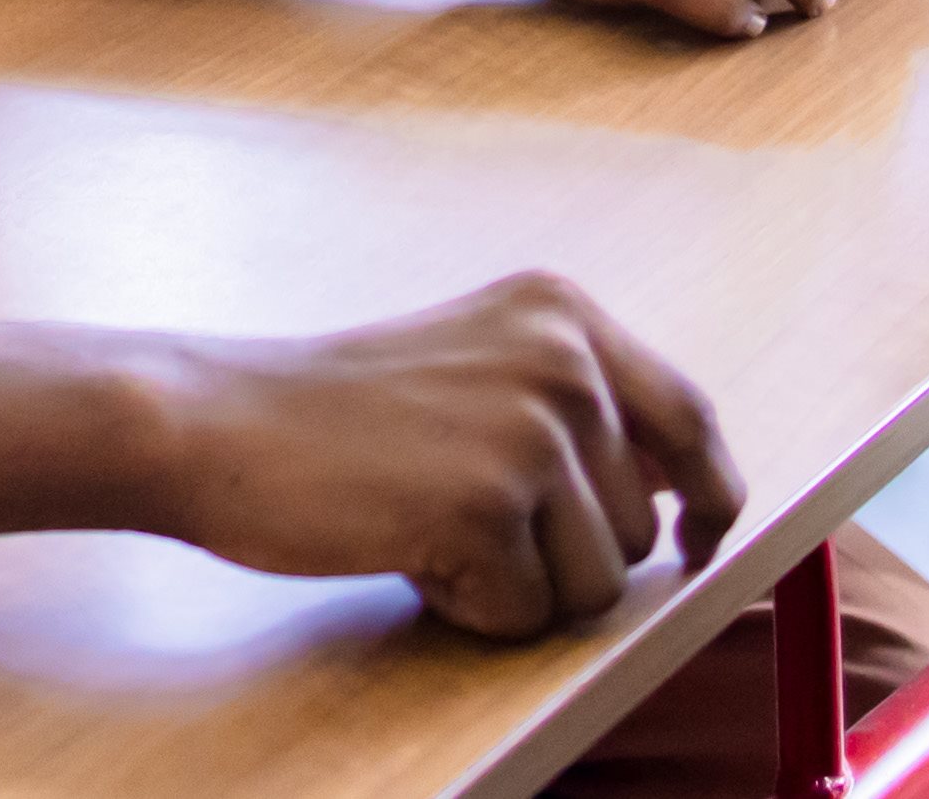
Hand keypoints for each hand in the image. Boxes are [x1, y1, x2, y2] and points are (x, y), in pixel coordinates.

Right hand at [151, 274, 740, 637]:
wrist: (217, 420)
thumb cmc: (336, 414)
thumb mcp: (476, 367)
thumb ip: (569, 406)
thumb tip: (676, 497)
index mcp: (563, 313)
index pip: (690, 416)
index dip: (710, 495)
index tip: (704, 542)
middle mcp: (565, 359)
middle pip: (641, 527)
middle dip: (565, 555)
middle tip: (457, 512)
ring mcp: (530, 431)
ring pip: (593, 584)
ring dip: (516, 585)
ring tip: (427, 523)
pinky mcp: (487, 505)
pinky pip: (526, 614)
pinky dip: (468, 607)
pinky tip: (405, 547)